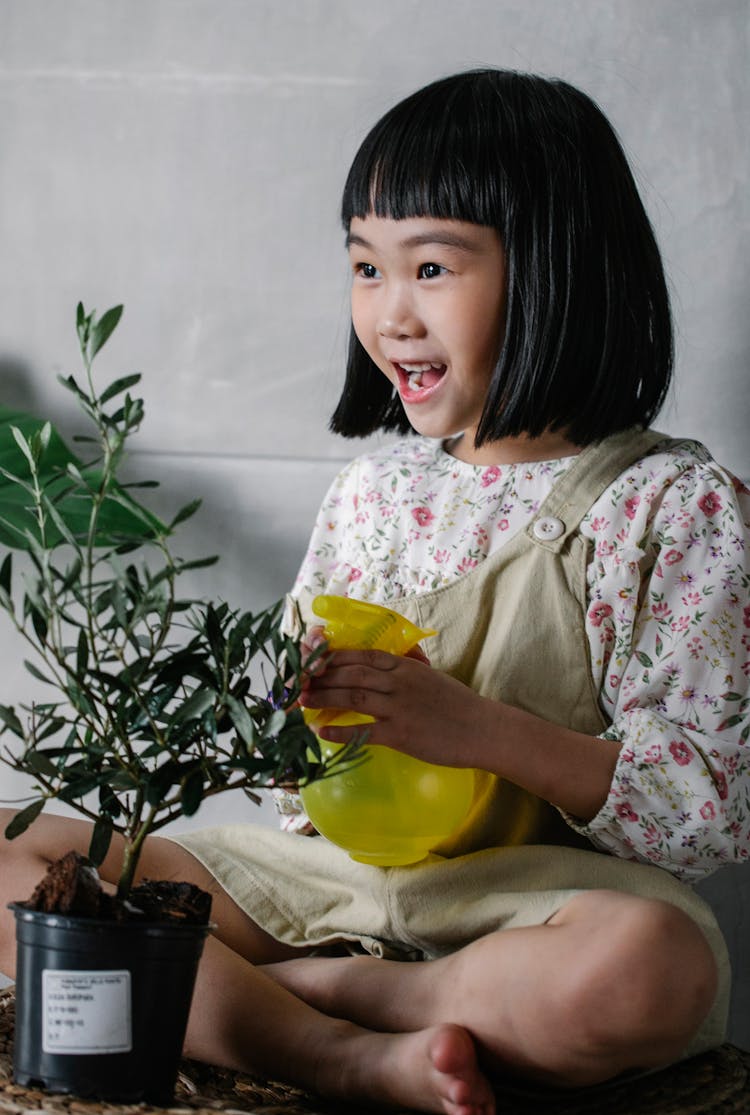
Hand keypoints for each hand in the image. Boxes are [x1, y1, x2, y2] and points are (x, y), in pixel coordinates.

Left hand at [299, 647, 486, 768]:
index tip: (314, 660)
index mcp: (405, 667)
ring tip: (303, 701)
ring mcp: (399, 708)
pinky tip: (322, 732)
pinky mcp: (400, 734)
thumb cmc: (458, 704)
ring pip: (353, 697)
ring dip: (324, 698)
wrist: (482, 729)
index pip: (362, 655)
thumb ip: (409, 667)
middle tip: (300, 681)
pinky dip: (340, 731)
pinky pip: (364, 731)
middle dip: (322, 676)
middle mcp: (398, 682)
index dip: (335, 656)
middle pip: (351, 673)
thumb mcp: (432, 676)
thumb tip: (393, 661)